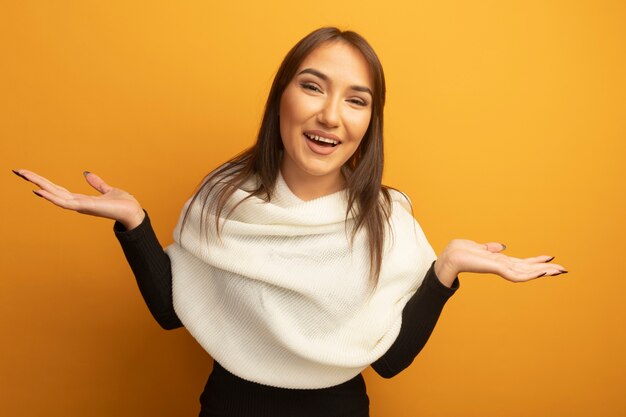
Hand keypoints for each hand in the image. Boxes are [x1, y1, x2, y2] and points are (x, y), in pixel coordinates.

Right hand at [13, 169, 144, 229]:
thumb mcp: (107, 190)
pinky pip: (64, 202)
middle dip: (35, 180)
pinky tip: (38, 190)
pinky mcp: (84, 207)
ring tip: (23, 175)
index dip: (42, 181)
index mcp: (80, 199)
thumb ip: (97, 183)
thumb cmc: (123, 204)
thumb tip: (86, 173)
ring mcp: (79, 206)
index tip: (28, 173)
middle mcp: (76, 203)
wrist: (133, 212)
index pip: (57, 188)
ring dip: (38, 184)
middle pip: (51, 189)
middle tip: (17, 170)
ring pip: (53, 194)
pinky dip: (51, 197)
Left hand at [434, 239, 566, 286]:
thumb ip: (490, 248)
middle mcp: (502, 266)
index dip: (536, 261)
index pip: (522, 262)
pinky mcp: (496, 269)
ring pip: (526, 273)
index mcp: (499, 261)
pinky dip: (530, 274)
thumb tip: (502, 246)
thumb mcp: (478, 247)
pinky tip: (542, 273)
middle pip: (528, 268)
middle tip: (564, 269)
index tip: (551, 258)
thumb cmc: (459, 252)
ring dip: (543, 272)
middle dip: (546, 269)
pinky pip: (517, 274)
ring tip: (559, 271)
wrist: (448, 258)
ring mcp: (500, 269)